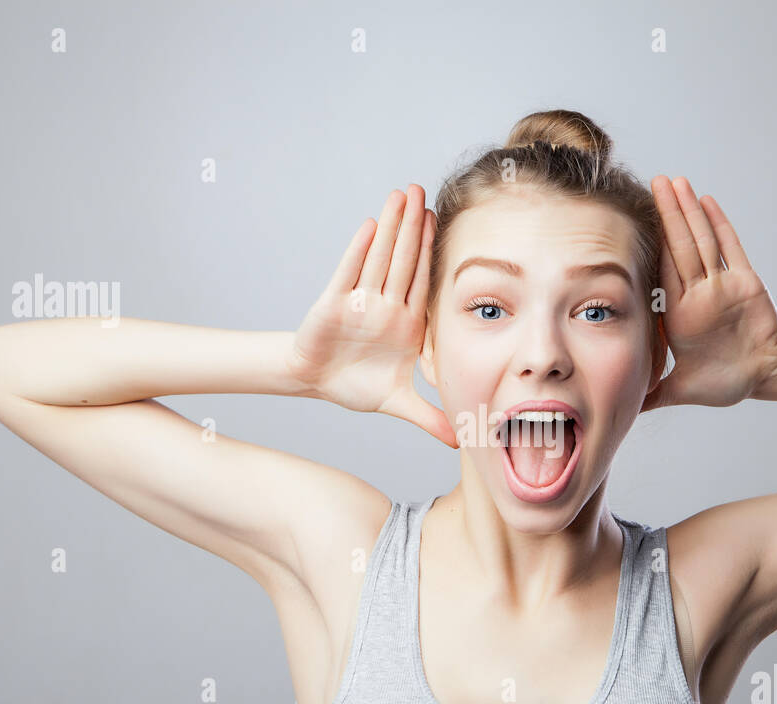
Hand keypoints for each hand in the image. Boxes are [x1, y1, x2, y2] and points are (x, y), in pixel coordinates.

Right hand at [289, 185, 457, 447]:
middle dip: (414, 227)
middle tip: (424, 190)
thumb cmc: (355, 384)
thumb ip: (429, 416)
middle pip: (403, 262)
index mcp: (406, 324)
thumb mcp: (398, 402)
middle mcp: (385, 307)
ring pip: (379, 260)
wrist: (316, 382)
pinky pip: (349, 274)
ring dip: (390, 228)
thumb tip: (459, 439)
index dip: (432, 252)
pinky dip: (359, 252)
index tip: (443, 221)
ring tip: (400, 195)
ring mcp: (359, 303)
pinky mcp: (332, 306)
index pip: (423, 282)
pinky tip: (371, 226)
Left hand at [642, 176, 776, 411]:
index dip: (649, 243)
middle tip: (654, 182)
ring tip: (677, 182)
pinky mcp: (746, 282)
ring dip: (689, 212)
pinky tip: (707, 201)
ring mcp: (721, 285)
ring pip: (702, 241)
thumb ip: (652, 394)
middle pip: (679, 247)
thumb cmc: (725, 381)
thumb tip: (623, 408)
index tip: (633, 218)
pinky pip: (731, 249)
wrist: (763, 377)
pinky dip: (720, 225)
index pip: (660, 271)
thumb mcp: (680, 390)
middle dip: (668, 214)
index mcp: (679, 313)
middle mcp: (698, 293)